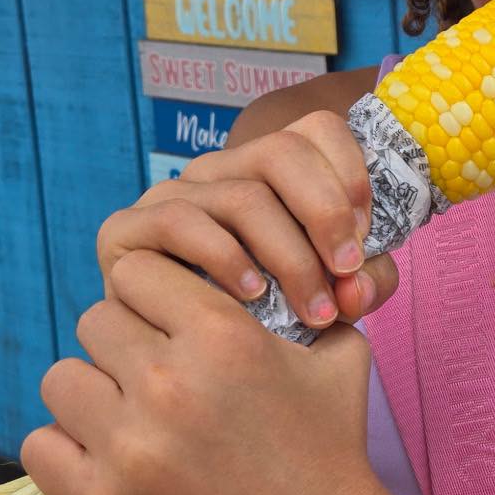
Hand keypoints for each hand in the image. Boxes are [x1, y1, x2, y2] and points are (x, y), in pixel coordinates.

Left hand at [21, 250, 393, 494]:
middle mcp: (168, 382)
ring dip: (90, 393)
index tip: (169, 320)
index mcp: (222, 335)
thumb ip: (300, 304)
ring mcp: (130, 445)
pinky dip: (64, 448)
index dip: (152, 294)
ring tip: (126, 416)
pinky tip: (104, 456)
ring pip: (60, 379)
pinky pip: (40, 446)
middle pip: (94, 321)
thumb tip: (270, 273)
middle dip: (124, 343)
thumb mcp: (339, 356)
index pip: (134, 273)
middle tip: (155, 375)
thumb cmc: (333, 451)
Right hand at [97, 113, 397, 330]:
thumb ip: (361, 280)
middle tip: (346, 272)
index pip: (317, 130)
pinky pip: (181, 222)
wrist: (188, 365)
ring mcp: (172, 194)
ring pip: (242, 196)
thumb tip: (357, 286)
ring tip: (313, 309)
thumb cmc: (270, 320)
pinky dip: (226, 259)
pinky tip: (253, 296)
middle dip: (325, 213)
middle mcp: (220, 170)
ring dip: (290, 257)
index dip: (352, 176)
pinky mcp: (128, 229)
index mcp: (269, 168)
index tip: (366, 237)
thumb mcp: (331, 292)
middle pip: (282, 151)